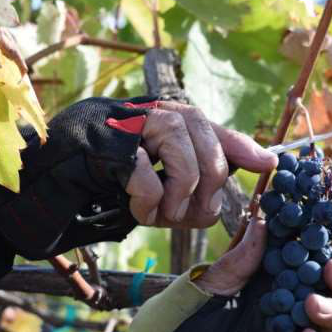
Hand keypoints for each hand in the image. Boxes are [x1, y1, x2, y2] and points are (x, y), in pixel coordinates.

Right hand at [125, 101, 276, 227]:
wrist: (61, 169)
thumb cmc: (121, 175)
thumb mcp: (169, 175)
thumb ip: (208, 172)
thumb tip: (266, 161)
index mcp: (177, 120)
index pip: (220, 134)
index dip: (246, 151)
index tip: (270, 165)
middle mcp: (161, 114)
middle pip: (213, 161)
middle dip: (206, 198)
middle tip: (184, 216)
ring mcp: (137, 125)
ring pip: (188, 170)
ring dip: (176, 205)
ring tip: (159, 214)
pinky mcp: (112, 144)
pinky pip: (149, 183)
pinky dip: (148, 207)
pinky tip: (138, 210)